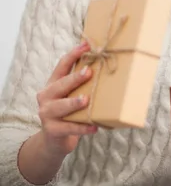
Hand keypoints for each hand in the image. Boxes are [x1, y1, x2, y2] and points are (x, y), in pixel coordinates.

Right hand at [36, 42, 97, 159]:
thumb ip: (81, 85)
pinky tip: (94, 127)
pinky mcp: (52, 130)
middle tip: (89, 72)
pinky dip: (82, 127)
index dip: (73, 54)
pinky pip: (69, 128)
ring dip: (74, 103)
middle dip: (75, 78)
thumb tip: (108, 67)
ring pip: (62, 106)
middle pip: (60, 85)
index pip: (61, 66)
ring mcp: (46, 114)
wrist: (54, 141)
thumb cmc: (69, 113)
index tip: (86, 45)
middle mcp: (46, 97)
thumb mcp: (71, 96)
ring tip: (86, 100)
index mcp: (52, 84)